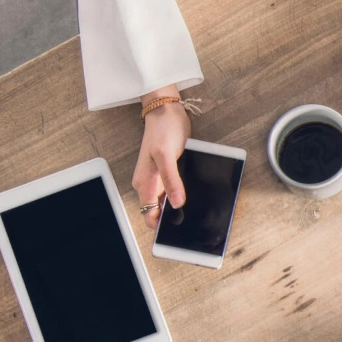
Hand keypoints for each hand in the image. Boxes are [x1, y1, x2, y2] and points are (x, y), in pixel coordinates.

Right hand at [132, 96, 191, 227]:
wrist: (167, 112)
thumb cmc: (163, 130)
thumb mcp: (166, 155)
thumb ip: (171, 180)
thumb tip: (176, 203)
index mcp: (145, 184)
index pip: (150, 215)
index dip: (162, 226)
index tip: (178, 230)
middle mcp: (149, 185)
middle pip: (159, 212)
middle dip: (173, 219)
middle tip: (192, 221)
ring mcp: (159, 180)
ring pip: (167, 202)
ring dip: (179, 207)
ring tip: (196, 209)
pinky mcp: (168, 173)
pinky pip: (174, 191)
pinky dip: (181, 195)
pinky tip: (193, 195)